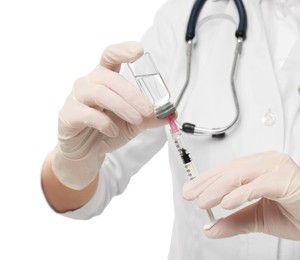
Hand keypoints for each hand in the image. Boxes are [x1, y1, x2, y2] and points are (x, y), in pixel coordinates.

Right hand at [51, 41, 166, 189]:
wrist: (86, 153)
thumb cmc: (107, 131)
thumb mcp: (133, 124)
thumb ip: (150, 117)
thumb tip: (171, 112)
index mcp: (104, 79)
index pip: (110, 56)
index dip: (123, 50)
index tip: (140, 50)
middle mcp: (88, 83)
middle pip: (110, 78)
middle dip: (133, 94)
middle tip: (148, 110)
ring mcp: (76, 98)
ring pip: (99, 92)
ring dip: (122, 106)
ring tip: (136, 120)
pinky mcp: (68, 115)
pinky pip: (86, 113)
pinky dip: (104, 122)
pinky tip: (114, 130)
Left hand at [182, 151, 299, 246]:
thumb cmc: (293, 214)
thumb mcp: (255, 218)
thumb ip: (233, 222)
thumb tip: (211, 228)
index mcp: (258, 166)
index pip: (226, 170)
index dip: (206, 180)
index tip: (190, 191)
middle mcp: (266, 162)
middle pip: (230, 170)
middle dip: (207, 184)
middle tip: (190, 195)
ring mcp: (277, 167)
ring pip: (240, 174)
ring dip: (219, 188)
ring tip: (204, 201)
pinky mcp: (287, 179)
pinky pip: (258, 185)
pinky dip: (240, 194)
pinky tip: (226, 203)